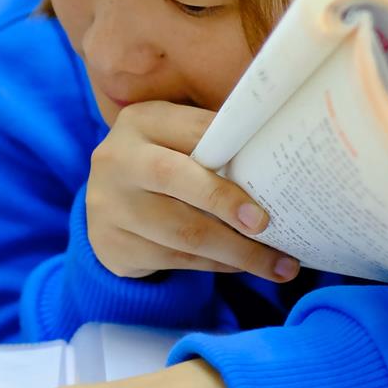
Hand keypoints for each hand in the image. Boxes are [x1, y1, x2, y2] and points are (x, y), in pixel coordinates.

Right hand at [87, 101, 298, 282]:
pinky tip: (241, 266)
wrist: (106, 208)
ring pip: (182, 231)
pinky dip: (216, 265)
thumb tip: (280, 161)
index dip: (233, 150)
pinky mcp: (112, 246)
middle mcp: (118, 159)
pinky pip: (176, 260)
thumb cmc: (161, 167)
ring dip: (236, 251)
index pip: (194, 130)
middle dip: (226, 202)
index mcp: (141, 121)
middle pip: (176, 178)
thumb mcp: (174, 141)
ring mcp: (109, 206)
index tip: (273, 173)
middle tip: (266, 225)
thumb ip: (214, 145)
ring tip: (278, 266)